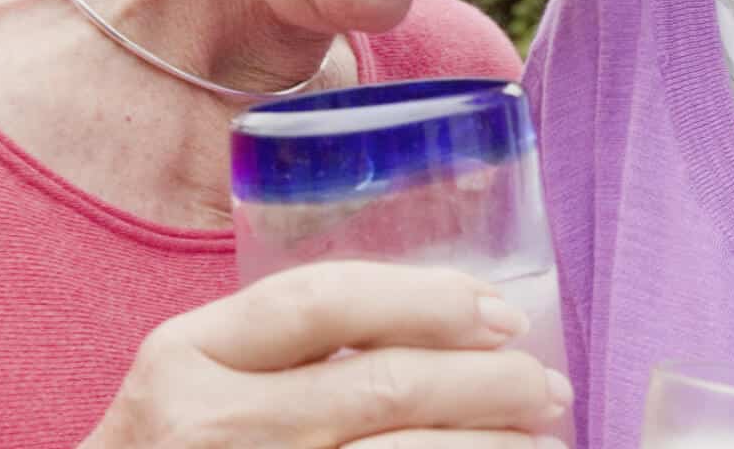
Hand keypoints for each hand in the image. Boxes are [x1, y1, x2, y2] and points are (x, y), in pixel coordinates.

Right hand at [81, 261, 570, 448]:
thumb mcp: (199, 382)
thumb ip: (288, 350)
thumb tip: (454, 328)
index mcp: (187, 354)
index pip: (322, 300)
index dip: (426, 299)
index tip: (501, 312)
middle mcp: (209, 424)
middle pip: (381, 385)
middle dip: (487, 382)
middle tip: (546, 385)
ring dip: (491, 447)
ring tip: (542, 440)